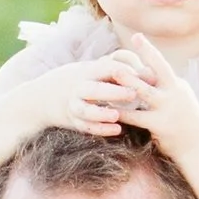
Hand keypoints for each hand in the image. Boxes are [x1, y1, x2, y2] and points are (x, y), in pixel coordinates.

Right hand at [33, 51, 154, 139]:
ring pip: (86, 110)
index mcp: (87, 71)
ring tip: (118, 116)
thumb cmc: (82, 80)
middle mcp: (78, 88)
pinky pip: (85, 127)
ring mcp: (74, 105)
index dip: (123, 71)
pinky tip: (117, 129)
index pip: (105, 68)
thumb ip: (122, 71)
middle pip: (94, 89)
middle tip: (133, 94)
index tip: (142, 76)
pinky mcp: (73, 120)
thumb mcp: (96, 70)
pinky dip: (100, 129)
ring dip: (101, 114)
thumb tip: (153, 74)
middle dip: (112, 91)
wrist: (45, 96)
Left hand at [108, 34, 198, 165]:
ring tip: (113, 72)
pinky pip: (137, 117)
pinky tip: (109, 110)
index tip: (136, 36)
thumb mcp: (181, 100)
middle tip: (126, 43)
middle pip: (157, 69)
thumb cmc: (186, 124)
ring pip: (144, 91)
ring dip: (128, 81)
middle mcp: (174, 92)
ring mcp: (168, 108)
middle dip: (143, 54)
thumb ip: (168, 87)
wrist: (198, 148)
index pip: (161, 65)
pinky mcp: (160, 124)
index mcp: (177, 86)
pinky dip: (122, 112)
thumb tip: (154, 73)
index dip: (148, 50)